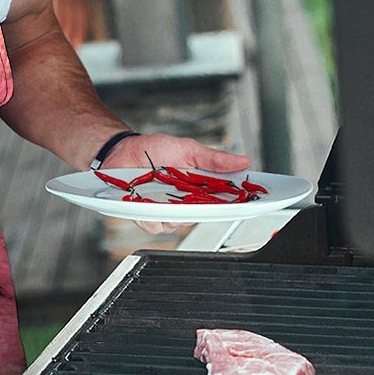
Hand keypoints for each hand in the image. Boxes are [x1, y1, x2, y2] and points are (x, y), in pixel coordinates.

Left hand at [102, 133, 251, 235]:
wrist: (122, 151)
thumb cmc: (154, 150)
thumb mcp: (188, 149)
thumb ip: (214, 159)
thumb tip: (243, 161)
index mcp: (199, 188)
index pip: (224, 201)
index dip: (238, 204)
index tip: (252, 202)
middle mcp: (185, 203)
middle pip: (204, 216)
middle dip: (205, 208)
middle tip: (200, 195)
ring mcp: (166, 211)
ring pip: (179, 224)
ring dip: (175, 211)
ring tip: (165, 192)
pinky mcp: (146, 216)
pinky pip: (155, 225)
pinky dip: (152, 215)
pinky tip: (147, 201)